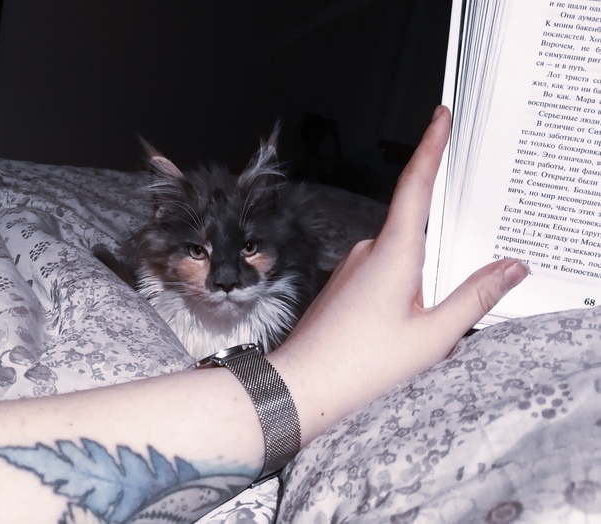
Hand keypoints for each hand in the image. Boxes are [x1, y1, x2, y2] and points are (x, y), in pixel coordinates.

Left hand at [271, 106, 528, 443]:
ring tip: (421, 325)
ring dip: (422, 279)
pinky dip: (403, 287)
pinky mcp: (346, 283)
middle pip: (417, 227)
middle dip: (443, 249)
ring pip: (402, 256)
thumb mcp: (433, 335)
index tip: (440, 117)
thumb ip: (475, 296)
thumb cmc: (360, 363)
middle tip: (451, 283)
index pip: (416, 185)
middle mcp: (368, 251)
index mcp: (392, 253)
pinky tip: (403, 323)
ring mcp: (352, 266)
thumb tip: (510, 269)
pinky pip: (384, 272)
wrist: (304, 384)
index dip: (431, 146)